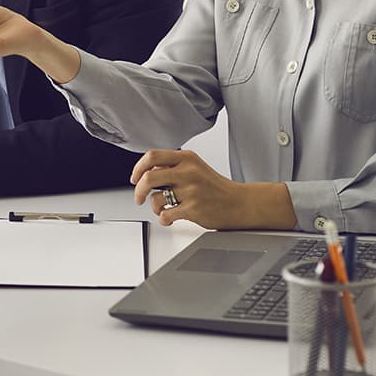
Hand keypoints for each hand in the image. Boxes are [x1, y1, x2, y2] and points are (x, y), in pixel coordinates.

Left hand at [130, 149, 296, 229]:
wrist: (240, 203)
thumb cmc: (215, 187)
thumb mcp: (194, 167)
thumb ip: (172, 167)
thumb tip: (145, 173)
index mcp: (186, 158)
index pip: (152, 156)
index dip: (138, 168)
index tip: (134, 178)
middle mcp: (188, 172)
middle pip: (149, 177)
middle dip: (138, 190)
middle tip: (139, 197)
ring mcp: (191, 191)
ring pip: (156, 198)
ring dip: (154, 207)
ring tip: (163, 208)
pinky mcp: (194, 209)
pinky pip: (166, 215)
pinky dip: (164, 219)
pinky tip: (170, 218)